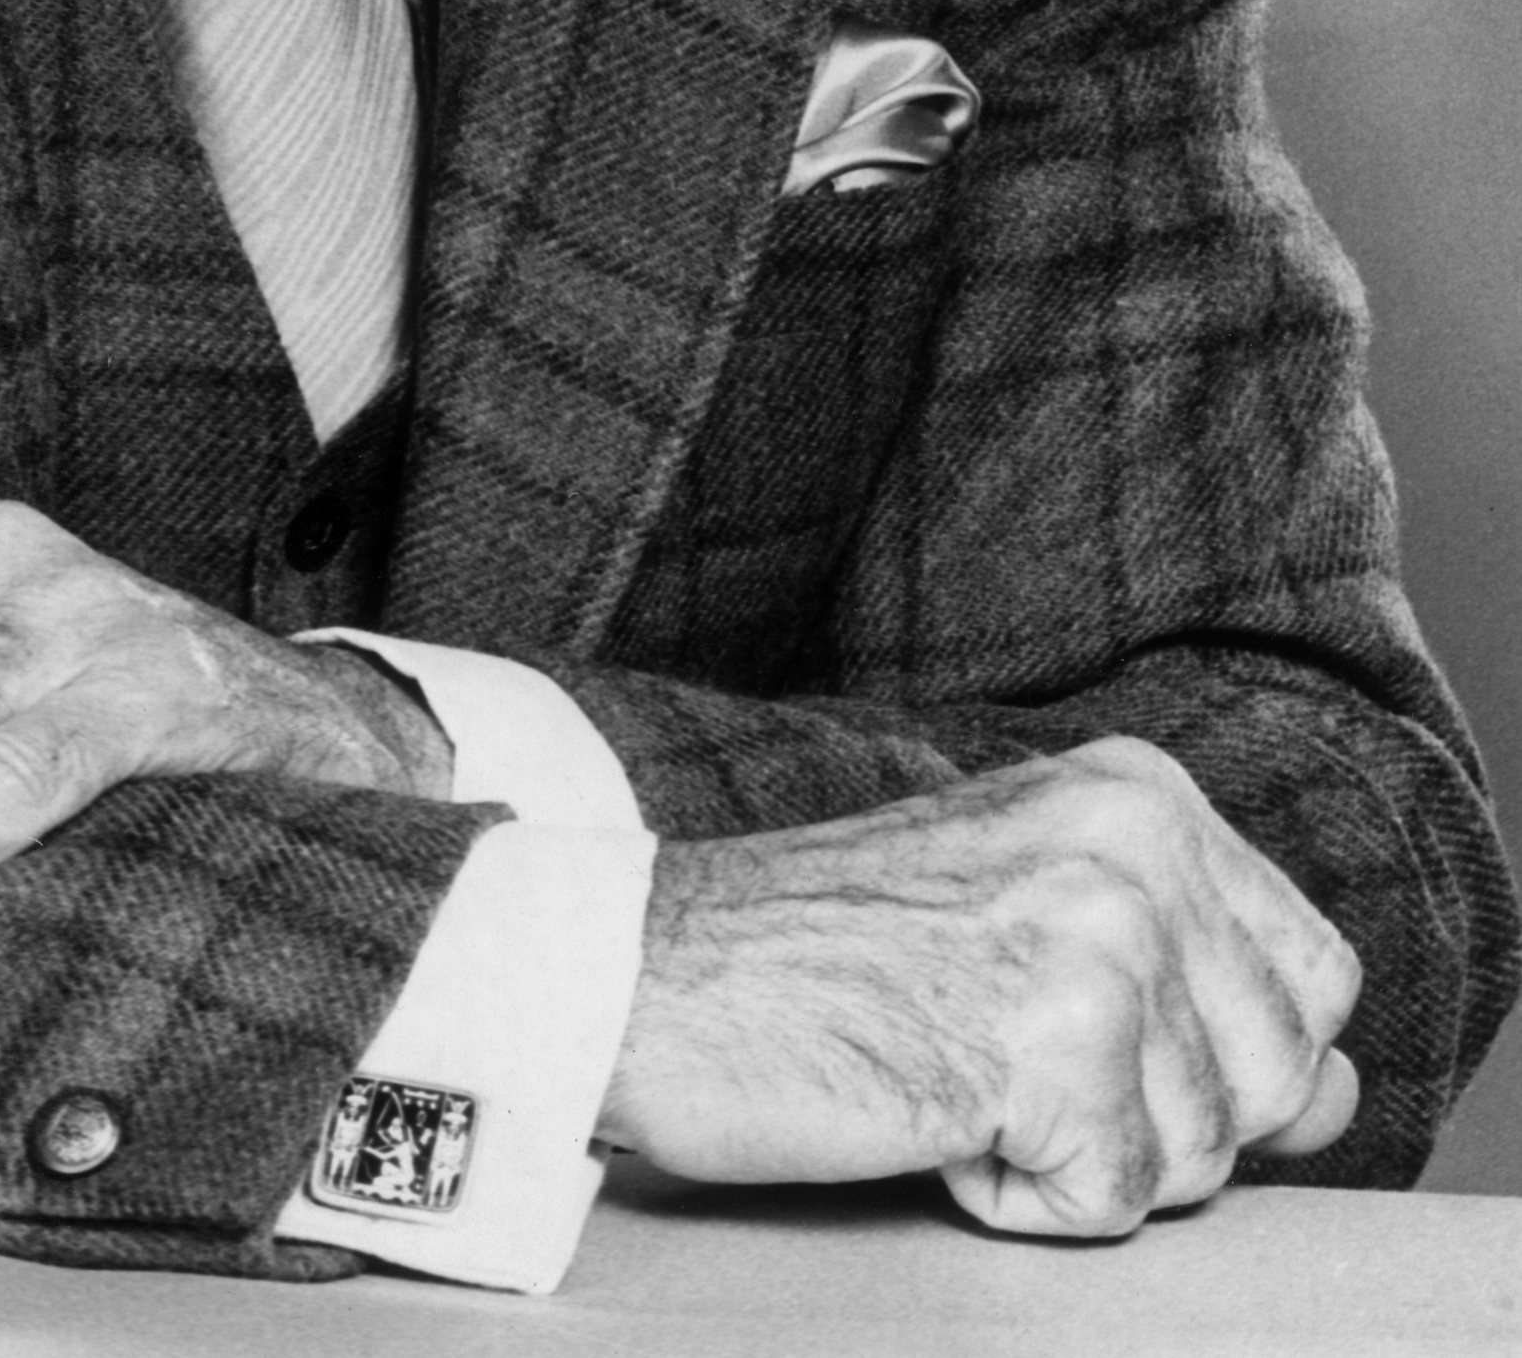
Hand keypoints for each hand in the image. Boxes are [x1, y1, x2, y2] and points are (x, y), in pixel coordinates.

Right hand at [598, 737, 1361, 1234]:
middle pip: (1276, 1080)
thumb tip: (1344, 1093)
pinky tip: (929, 1111)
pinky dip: (1017, 1195)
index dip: (1220, 1057)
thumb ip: (1200, 997)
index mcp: (1136, 793)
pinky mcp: (1049, 1036)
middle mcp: (1136, 839)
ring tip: (953, 1070)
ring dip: (1073, 1157)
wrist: (652, 970)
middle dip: (1154, 1121)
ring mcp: (1099, 930)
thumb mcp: (1034, 929)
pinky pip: (1113, 1202)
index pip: (1312, 978)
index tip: (1083, 1038)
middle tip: (997, 1052)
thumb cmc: (825, 955)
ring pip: (1202, 1155)